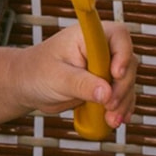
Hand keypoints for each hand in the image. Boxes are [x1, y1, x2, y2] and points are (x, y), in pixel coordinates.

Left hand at [17, 21, 136, 128]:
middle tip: (110, 105)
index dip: (123, 53)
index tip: (116, 74)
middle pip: (128, 63)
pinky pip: (121, 95)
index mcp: (88, 36)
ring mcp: (105, 67)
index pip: (118, 35)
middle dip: (122, 87)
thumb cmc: (37, 72)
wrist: (28, 86)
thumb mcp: (57, 77)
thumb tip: (106, 93)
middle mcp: (101, 49)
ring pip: (127, 82)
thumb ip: (81, 84)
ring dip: (123, 102)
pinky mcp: (106, 84)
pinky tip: (116, 120)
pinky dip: (121, 108)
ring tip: (111, 120)